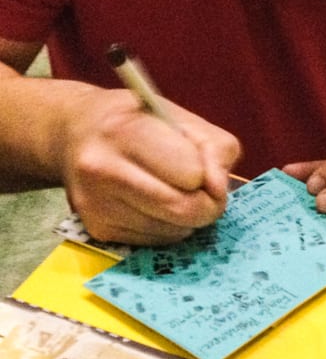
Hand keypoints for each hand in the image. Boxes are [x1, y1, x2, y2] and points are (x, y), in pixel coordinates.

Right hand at [59, 87, 239, 244]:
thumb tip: (217, 191)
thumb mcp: (182, 118)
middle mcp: (104, 169)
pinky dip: (166, 226)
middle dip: (206, 204)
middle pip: (183, 210)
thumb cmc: (138, 122)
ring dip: (186, 217)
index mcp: (126, 132)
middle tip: (203, 191)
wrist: (74, 134)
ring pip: (173, 231)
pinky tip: (151, 203)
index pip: (192, 174)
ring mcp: (97, 204)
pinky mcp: (97, 229)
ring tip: (170, 190)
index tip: (202, 166)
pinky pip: (156, 240)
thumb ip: (215, 149)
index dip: (208, 174)